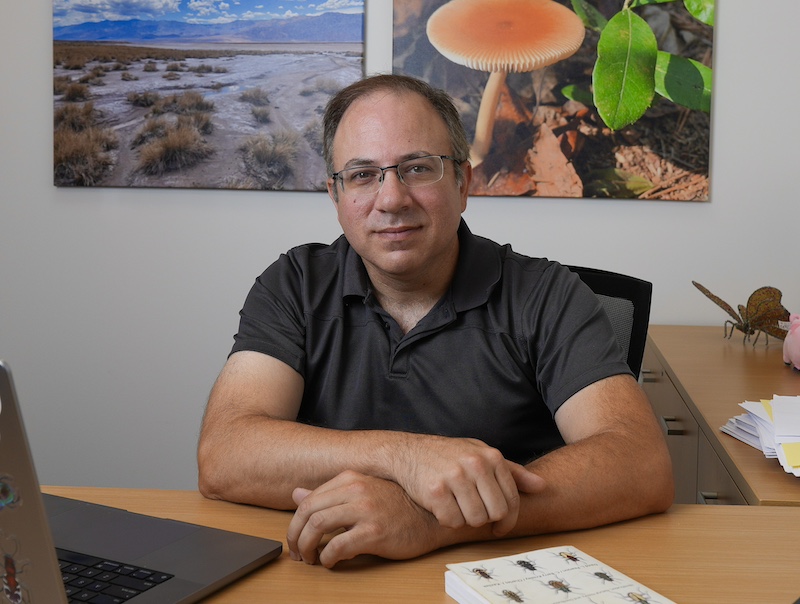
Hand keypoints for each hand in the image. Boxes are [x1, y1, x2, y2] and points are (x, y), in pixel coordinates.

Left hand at [287, 470, 440, 567]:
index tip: (296, 537)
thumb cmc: (398, 507)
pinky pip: (338, 546)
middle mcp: (356, 489)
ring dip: (307, 547)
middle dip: (295, 535)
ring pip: (318, 526)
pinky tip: (330, 562)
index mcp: (351, 478)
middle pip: (309, 511)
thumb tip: (296, 493)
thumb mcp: (362, 492)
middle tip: (297, 552)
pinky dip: (327, 557)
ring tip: (310, 559)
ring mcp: (365, 510)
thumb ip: (330, 494)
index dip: (296, 522)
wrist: (430, 518)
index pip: (310, 499)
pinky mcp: (374, 532)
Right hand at [391, 435, 544, 535]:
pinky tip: (441, 506)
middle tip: (473, 514)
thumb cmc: (449, 455)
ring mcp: (455, 477)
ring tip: (456, 506)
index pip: (512, 499)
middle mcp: (475, 464)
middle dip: (486, 520)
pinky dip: (447, 520)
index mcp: (491, 456)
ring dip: (466, 520)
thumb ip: (512, 472)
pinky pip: (452, 522)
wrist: (408, 452)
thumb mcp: (481, 454)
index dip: (508, 520)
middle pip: (496, 513)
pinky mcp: (435, 491)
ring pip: (475, 520)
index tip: (500, 527)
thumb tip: (542, 486)